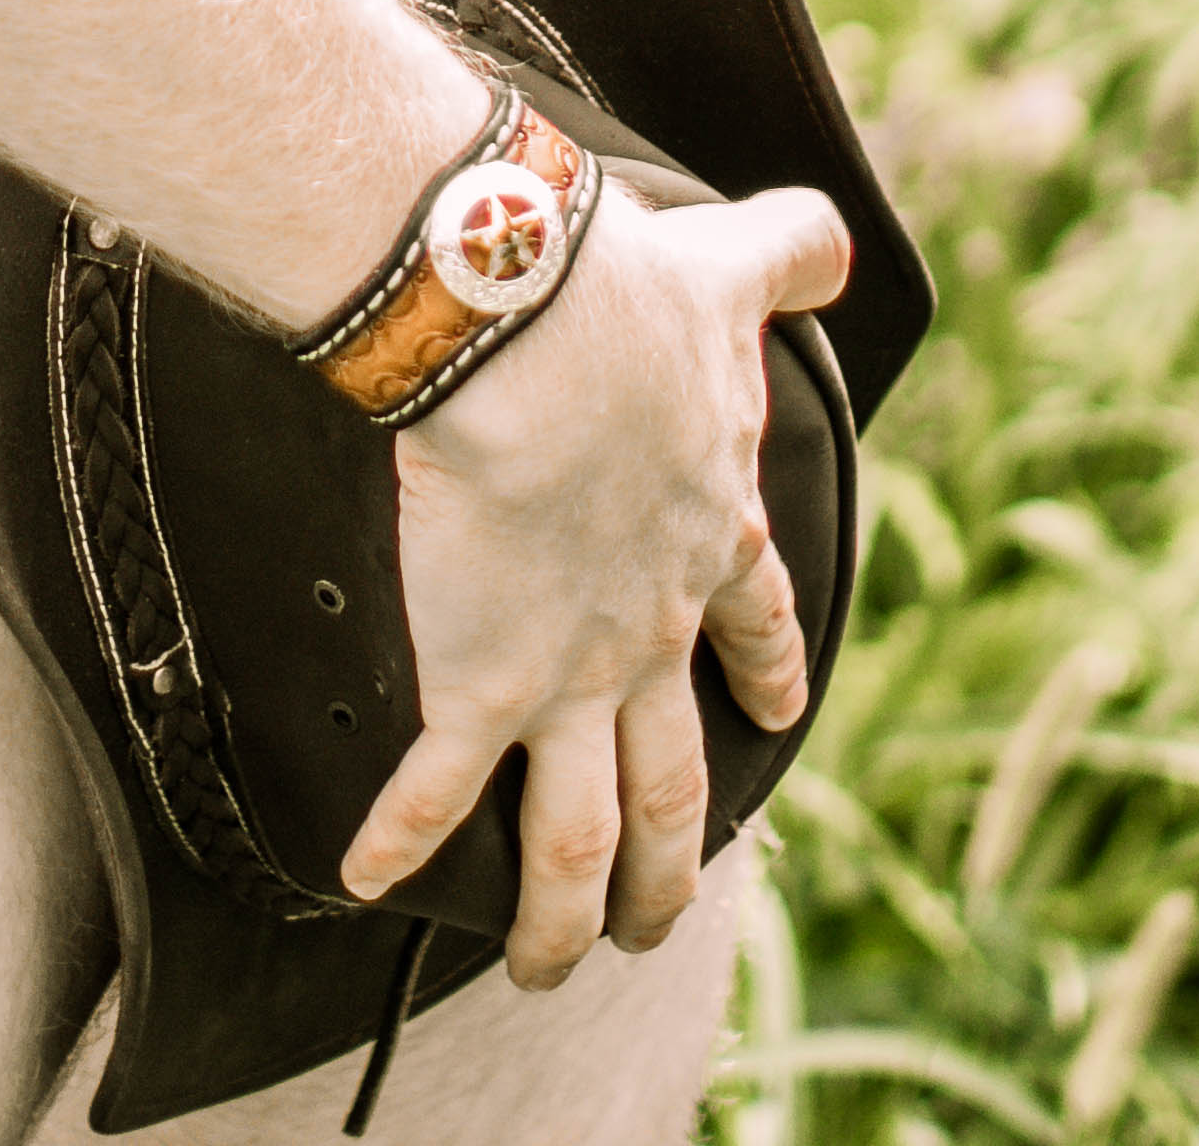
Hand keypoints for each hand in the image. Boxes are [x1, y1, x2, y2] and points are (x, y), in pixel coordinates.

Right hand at [338, 177, 850, 982]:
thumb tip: (831, 234)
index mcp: (710, 536)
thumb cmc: (621, 295)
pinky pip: (434, 793)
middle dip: (672, 862)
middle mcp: (651, 629)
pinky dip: (400, 845)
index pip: (754, 623)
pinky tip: (367, 881)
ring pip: (583, 833)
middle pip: (676, 782)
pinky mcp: (477, 685)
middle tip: (660, 917)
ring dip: (566, 913)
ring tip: (550, 964)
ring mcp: (570, 673)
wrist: (531, 328)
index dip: (765, 674)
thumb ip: (790, 252)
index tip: (774, 720)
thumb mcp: (730, 271)